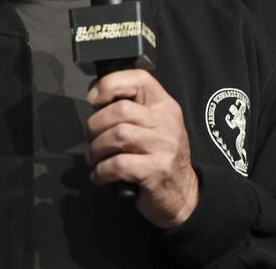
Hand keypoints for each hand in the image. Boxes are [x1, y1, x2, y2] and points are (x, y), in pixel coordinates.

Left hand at [86, 69, 199, 228]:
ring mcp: (164, 147)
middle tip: (93, 140)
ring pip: (117, 135)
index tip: (93, 99)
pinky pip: (118, 164)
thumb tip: (95, 99)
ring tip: (95, 159)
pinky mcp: (156, 171)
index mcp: (164, 106)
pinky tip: (100, 176)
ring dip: (96, 149)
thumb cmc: (159, 158)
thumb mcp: (152, 127)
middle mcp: (167, 122)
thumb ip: (130, 111)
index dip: (110, 84)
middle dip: (95, 125)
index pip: (139, 80)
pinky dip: (101, 171)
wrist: (182, 195)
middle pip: (120, 110)